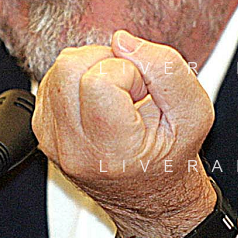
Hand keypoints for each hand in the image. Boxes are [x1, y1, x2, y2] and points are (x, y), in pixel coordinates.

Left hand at [32, 28, 216, 237]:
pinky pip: (51, 82)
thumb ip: (166, 69)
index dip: (128, 72)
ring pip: (57, 69)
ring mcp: (53, 141)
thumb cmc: (171, 157)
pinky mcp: (43, 130)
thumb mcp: (195, 113)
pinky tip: (99, 100)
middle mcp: (74, 148)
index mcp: (113, 150)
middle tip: (128, 88)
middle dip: (105, 62)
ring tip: (115, 95)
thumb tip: (122, 41)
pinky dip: (77, 81)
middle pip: (69, 67)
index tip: (142, 94)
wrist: (150, 196)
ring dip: (90, 69)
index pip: (99, 79)